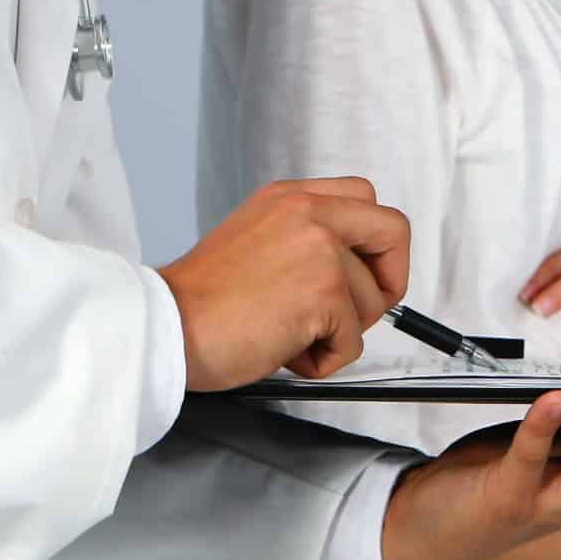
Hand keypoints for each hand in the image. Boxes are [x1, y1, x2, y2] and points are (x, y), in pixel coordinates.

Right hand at [157, 177, 407, 389]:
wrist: (167, 326)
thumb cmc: (200, 301)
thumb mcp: (255, 240)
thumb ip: (304, 241)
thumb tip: (353, 274)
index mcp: (290, 198)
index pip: (365, 199)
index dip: (373, 245)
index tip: (360, 275)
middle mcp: (309, 212)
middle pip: (393, 232)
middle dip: (385, 281)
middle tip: (351, 312)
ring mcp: (320, 249)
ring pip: (374, 300)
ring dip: (338, 332)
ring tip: (288, 335)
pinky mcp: (324, 292)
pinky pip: (353, 342)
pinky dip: (323, 360)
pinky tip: (283, 350)